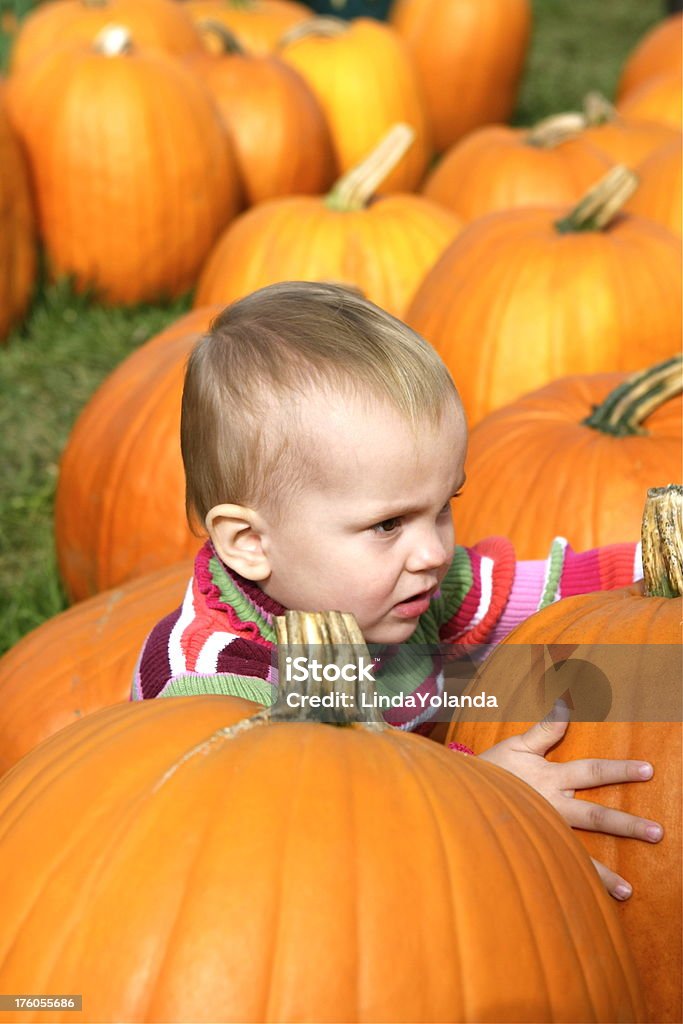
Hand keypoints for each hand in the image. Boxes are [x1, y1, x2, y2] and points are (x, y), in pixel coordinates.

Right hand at [478, 700, 663, 900]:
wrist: (457, 799)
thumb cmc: (490, 770)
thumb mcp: (516, 745)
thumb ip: (544, 728)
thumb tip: (566, 701)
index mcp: (549, 777)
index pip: (591, 771)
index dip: (618, 769)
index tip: (648, 769)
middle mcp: (550, 807)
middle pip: (594, 816)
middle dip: (626, 824)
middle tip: (657, 832)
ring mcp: (542, 833)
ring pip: (577, 854)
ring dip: (604, 874)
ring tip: (629, 891)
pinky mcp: (532, 851)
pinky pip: (556, 872)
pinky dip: (575, 889)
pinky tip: (594, 906)